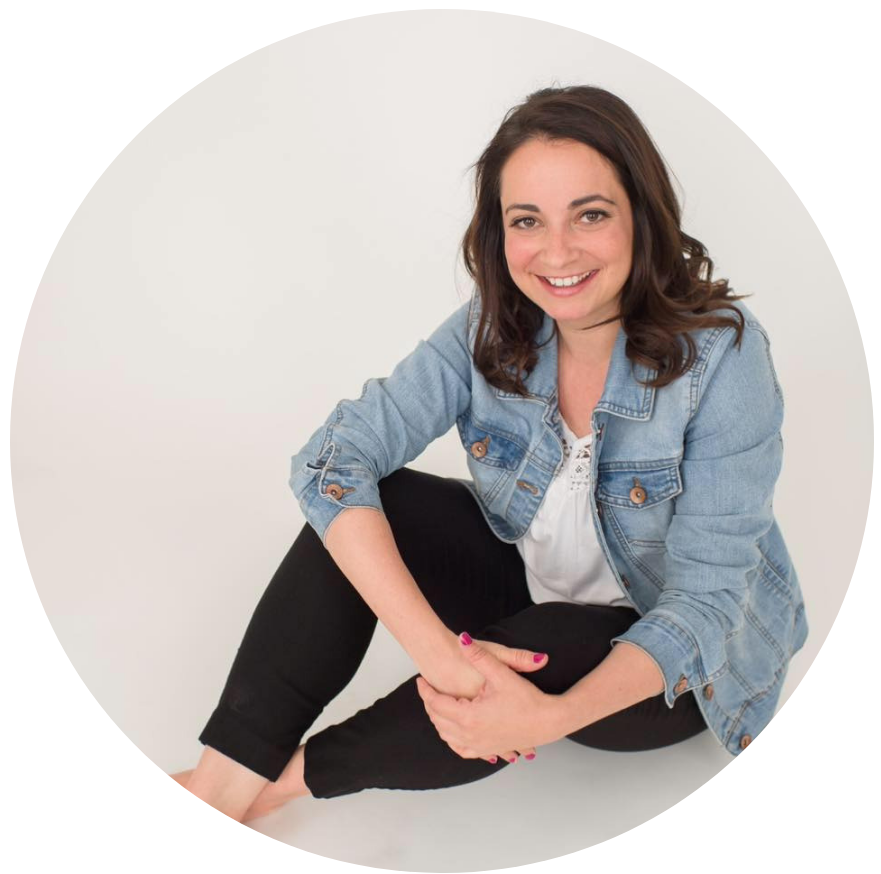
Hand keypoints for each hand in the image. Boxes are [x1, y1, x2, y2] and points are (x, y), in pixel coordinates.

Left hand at [416, 632, 559, 765]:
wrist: (549, 721)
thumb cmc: (527, 699)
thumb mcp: (501, 673)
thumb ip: (479, 656)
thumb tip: (462, 639)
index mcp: (470, 716)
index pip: (436, 704)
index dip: (426, 691)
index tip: (421, 680)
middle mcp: (471, 735)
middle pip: (438, 720)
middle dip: (430, 705)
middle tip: (427, 690)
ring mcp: (479, 746)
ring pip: (447, 736)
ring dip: (439, 721)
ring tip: (438, 704)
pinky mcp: (488, 750)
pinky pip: (461, 748)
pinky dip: (453, 739)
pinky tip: (453, 729)